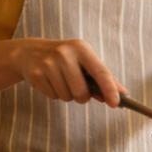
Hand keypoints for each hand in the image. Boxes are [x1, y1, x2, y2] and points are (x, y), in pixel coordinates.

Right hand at [11, 38, 125, 106]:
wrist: (29, 52)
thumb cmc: (64, 58)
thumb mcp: (83, 60)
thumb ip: (102, 76)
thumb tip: (122, 93)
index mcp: (81, 48)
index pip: (100, 71)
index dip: (109, 89)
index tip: (116, 103)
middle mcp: (64, 53)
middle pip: (82, 92)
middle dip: (82, 96)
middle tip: (76, 87)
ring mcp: (48, 63)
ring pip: (67, 96)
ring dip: (67, 95)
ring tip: (61, 81)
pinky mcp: (36, 74)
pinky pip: (53, 96)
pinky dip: (54, 94)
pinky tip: (50, 81)